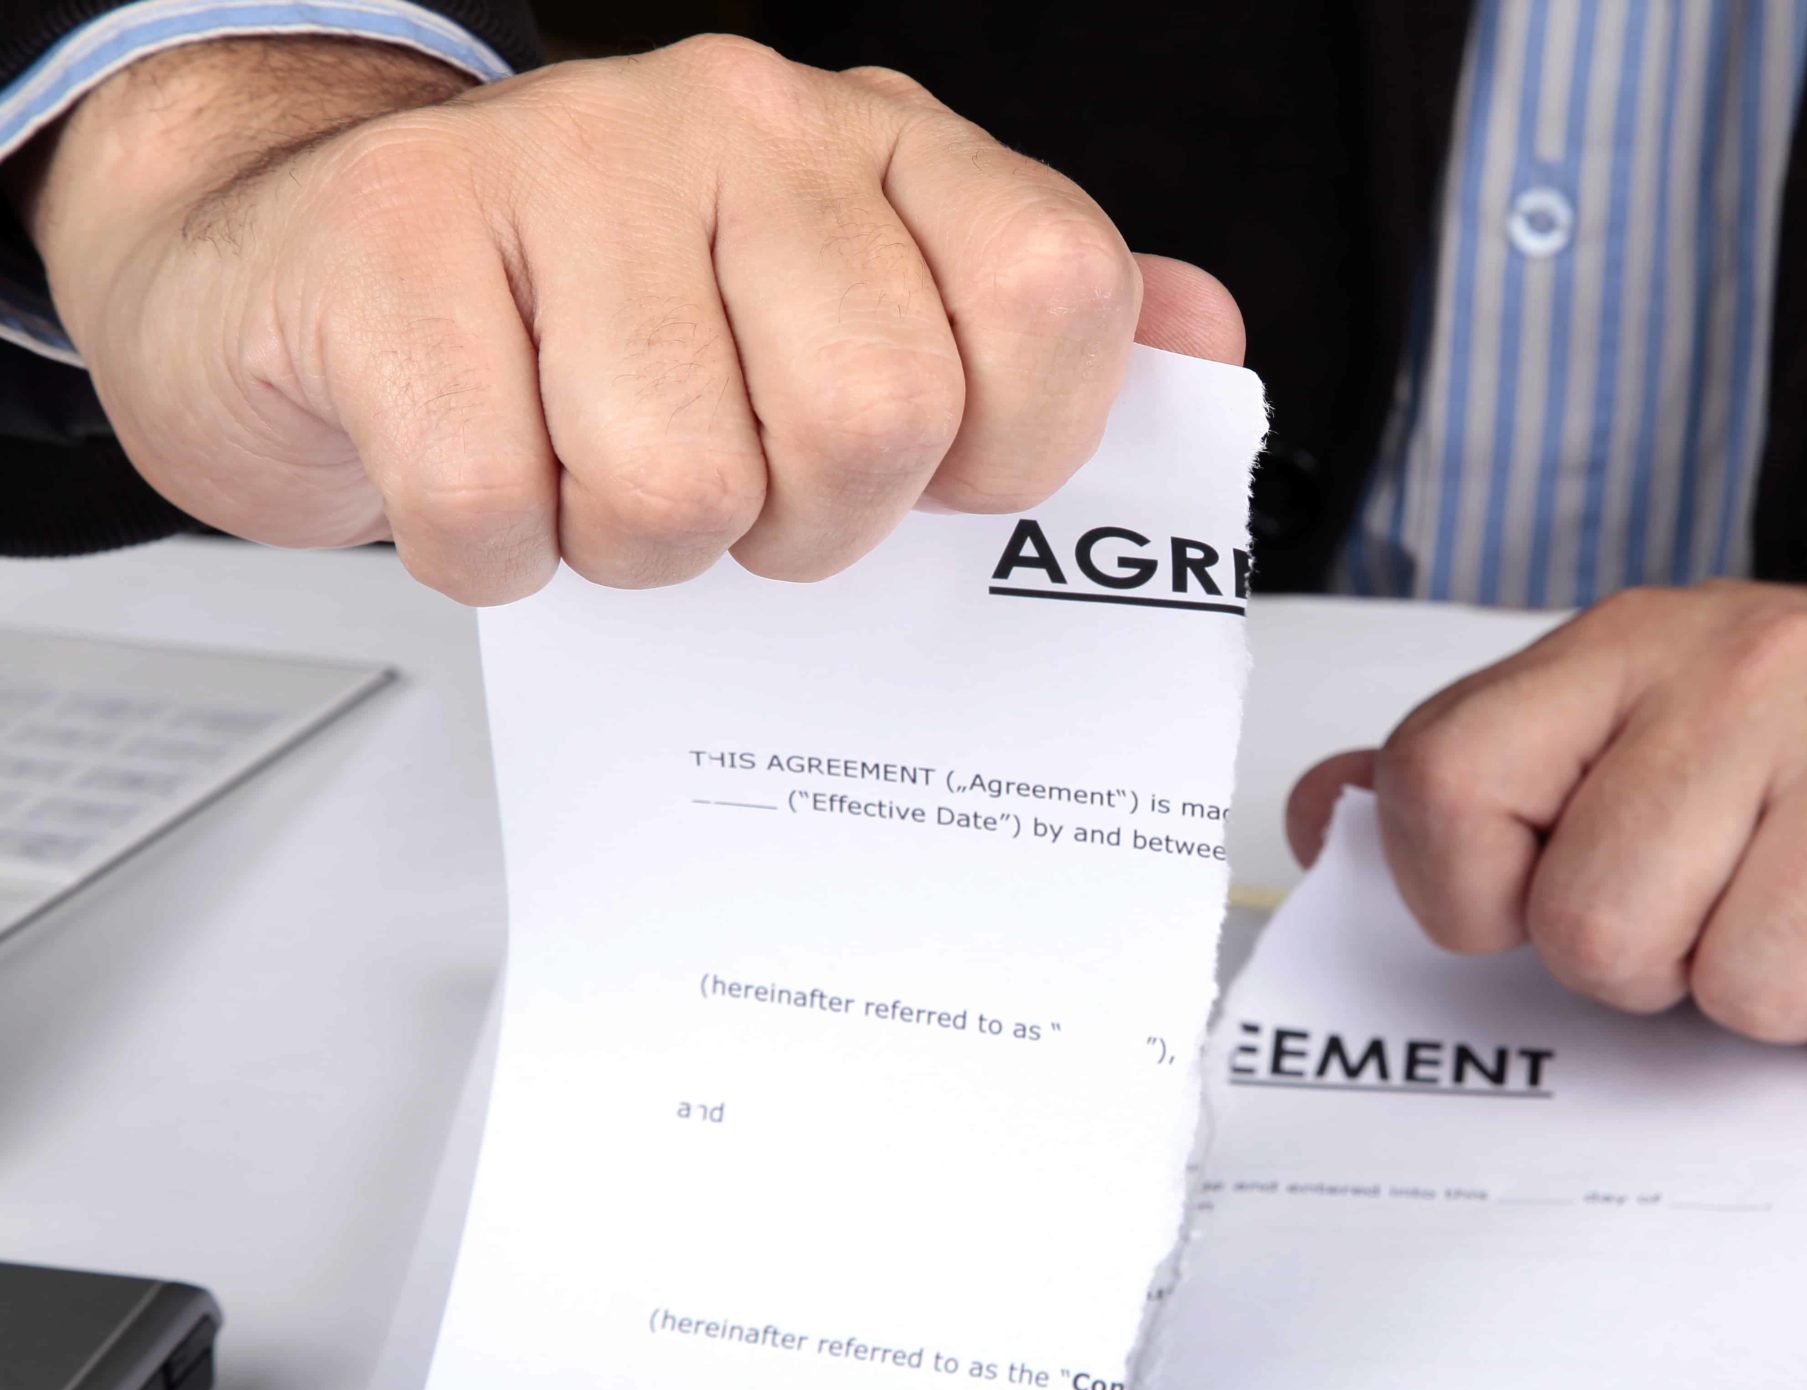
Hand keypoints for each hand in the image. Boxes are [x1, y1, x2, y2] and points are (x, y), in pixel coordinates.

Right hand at [11, 36, 1241, 600]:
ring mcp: (565, 163)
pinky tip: (488, 480)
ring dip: (638, 547)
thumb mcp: (844, 308)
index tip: (934, 483)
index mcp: (881, 144)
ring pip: (683, 488)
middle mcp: (741, 122)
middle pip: (877, 421)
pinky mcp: (398, 246)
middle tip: (736, 493)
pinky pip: (502, 510)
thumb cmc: (597, 319)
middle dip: (804, 526)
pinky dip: (496, 556)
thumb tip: (1202, 338)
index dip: (1015, 445)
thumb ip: (1027, 334)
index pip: (1059, 290)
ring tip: (595, 471)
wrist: (310, 262)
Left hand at [1287, 583, 1806, 1057]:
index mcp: (1636, 643)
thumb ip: (1477, 774)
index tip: (1536, 901)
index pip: (1448, 784)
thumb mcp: (1638, 716)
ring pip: (1758, 996)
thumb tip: (1325, 827)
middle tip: (1732, 906)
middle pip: (1603, 933)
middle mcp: (1765, 667)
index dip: (1469, 896)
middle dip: (1664, 966)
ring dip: (1798, 994)